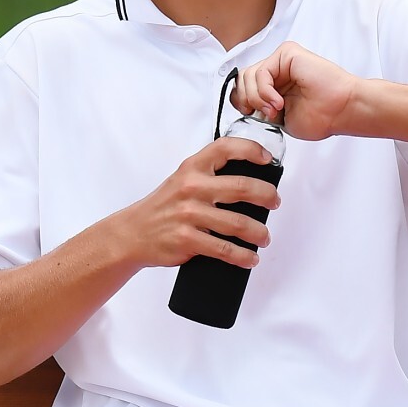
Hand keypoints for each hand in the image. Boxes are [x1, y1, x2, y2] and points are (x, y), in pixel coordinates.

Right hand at [116, 139, 281, 270]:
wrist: (133, 233)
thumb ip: (209, 177)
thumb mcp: (182, 181)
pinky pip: (224, 249)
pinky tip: (249, 258)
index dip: (251, 150)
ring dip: (259, 233)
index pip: (225, 148)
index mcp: (192, 168)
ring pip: (238, 223)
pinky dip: (243, 256)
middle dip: (267, 196)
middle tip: (274, 203)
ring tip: (264, 238)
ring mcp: (189, 214)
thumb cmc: (163, 207)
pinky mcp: (187, 239)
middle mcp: (191, 188)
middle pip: (242, 188)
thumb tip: (250, 186)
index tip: (267, 160)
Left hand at [232, 40, 366, 141]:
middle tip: (264, 114)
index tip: (251, 115)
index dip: (240, 101)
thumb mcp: (280, 120)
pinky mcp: (287, 54)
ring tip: (275, 110)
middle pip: (242, 79)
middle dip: (246, 100)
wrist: (341, 110)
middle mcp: (277, 71)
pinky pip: (262, 72)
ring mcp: (281, 61)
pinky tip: (278, 102)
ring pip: (248, 75)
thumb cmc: (321, 117)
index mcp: (275, 85)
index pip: (243, 86)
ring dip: (257, 98)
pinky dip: (265, 91)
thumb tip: (243, 105)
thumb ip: (260, 109)